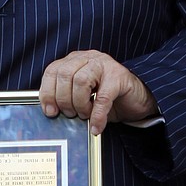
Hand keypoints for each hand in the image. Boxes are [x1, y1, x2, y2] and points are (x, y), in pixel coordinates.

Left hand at [39, 50, 157, 135]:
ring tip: (84, 116)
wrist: (137, 100)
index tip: (50, 111)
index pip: (52, 71)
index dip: (48, 92)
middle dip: (64, 100)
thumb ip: (66, 98)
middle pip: (64, 75)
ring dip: (79, 104)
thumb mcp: (82, 97)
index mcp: (75, 61)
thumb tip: (50, 112)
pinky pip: (103, 97)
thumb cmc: (108, 99)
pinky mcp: (119, 76)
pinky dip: (97, 115)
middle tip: (71, 114)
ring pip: (81, 81)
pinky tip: (96, 126)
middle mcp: (88, 58)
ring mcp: (104, 65)